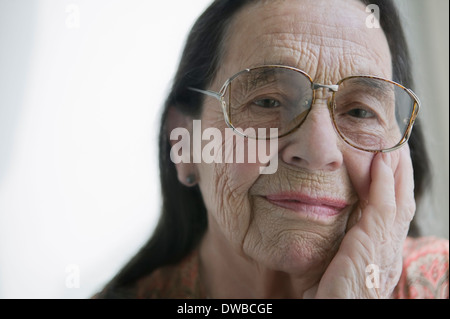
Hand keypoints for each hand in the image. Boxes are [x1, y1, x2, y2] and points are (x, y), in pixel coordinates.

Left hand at [304, 146, 415, 297]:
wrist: (334, 311)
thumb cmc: (329, 296)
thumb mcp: (338, 268)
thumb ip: (340, 249)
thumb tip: (329, 231)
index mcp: (381, 256)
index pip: (391, 216)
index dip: (393, 190)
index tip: (387, 168)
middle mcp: (389, 250)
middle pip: (402, 204)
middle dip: (401, 176)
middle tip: (397, 149)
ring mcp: (385, 247)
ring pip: (399, 199)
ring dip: (397, 171)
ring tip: (394, 146)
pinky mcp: (372, 243)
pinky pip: (385, 204)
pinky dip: (385, 180)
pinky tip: (382, 160)